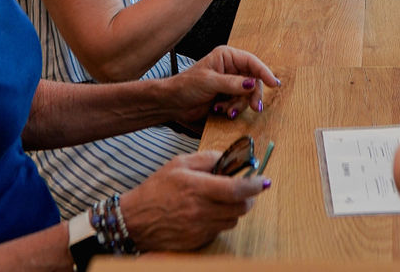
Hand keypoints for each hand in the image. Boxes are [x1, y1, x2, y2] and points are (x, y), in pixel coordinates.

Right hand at [122, 151, 266, 251]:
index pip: (235, 189)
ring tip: (223, 199)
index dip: (254, 185)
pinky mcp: (197, 242)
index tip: (263, 181)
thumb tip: (228, 158)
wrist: (135, 220)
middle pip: (240, 208)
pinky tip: (209, 211)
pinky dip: (220, 220)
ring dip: (234, 209)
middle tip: (246, 189)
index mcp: (198, 188)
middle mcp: (201, 211)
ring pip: (232, 220)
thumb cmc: (156, 189)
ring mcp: (199, 229)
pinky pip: (219, 230)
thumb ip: (207, 158)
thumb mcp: (179, 163)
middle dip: (248, 198)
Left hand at [158, 46, 279, 129]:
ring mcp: (229, 84)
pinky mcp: (227, 97)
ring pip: (247, 94)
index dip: (264, 72)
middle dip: (252, 94)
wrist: (173, 104)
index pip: (251, 62)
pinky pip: (239, 103)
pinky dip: (233, 109)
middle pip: (253, 80)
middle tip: (255, 107)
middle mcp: (231, 68)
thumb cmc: (186, 86)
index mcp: (227, 57)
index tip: (274, 83)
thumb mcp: (210, 82)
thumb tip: (252, 84)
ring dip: (239, 105)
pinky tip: (220, 110)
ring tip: (226, 110)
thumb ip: (232, 83)